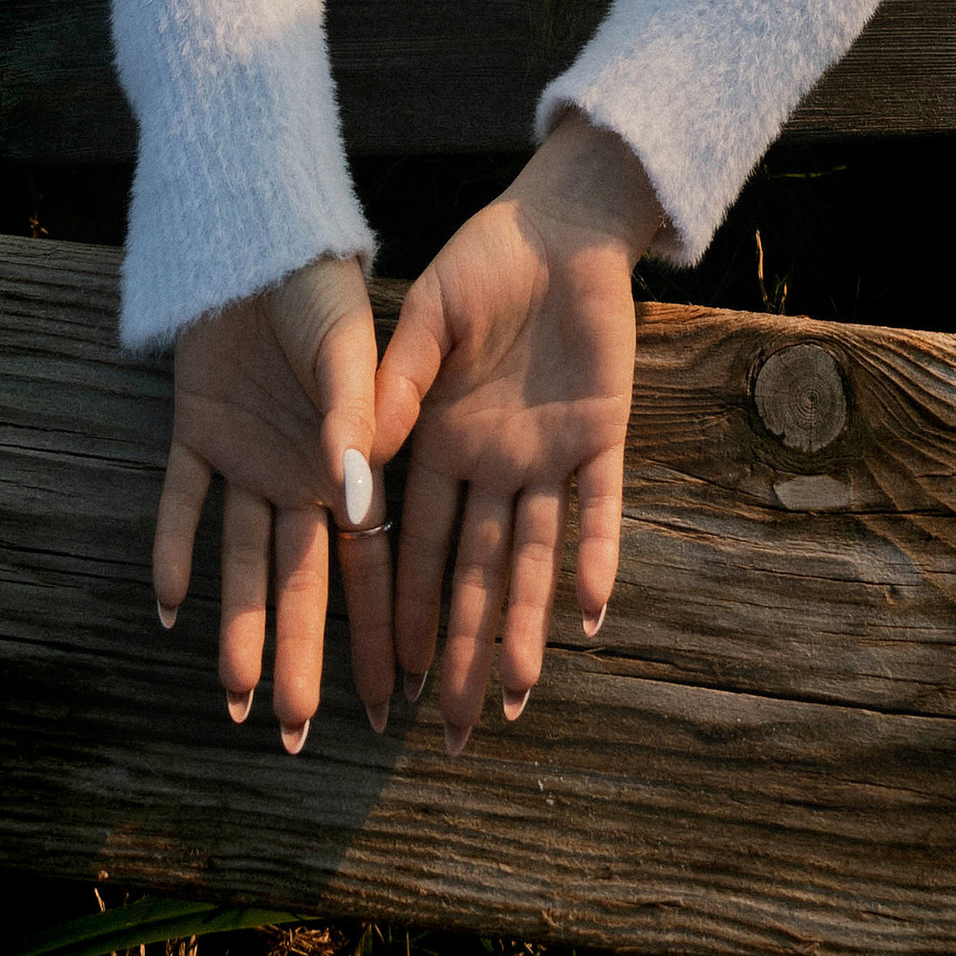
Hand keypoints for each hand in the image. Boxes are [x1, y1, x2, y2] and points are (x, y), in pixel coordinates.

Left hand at [155, 251, 394, 748]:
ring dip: (240, 626)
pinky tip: (168, 609)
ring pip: (242, 561)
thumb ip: (354, 426)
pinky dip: (173, 551)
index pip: (366, 566)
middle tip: (294, 734)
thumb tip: (361, 511)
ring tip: (238, 699)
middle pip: (299, 581)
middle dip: (301, 657)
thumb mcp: (349, 354)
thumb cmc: (321, 290)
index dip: (378, 633)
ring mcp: (245, 458)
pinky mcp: (195, 432)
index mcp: (348, 464)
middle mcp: (297, 475)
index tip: (387, 704)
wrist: (258, 235)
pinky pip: (182, 502)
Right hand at [371, 117, 663, 753]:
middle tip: (448, 731)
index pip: (414, 545)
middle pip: (471, 572)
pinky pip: (600, 505)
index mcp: (438, 442)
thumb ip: (396, 384)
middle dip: (459, 649)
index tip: (389, 677)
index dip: (403, 609)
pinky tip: (590, 613)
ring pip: (532, 557)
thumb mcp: (424, 319)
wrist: (558, 224)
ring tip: (514, 696)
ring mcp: (548, 454)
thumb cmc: (481, 264)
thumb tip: (353, 466)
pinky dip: (595, 554)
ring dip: (523, 624)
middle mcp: (491, 464)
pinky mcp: (602, 433)